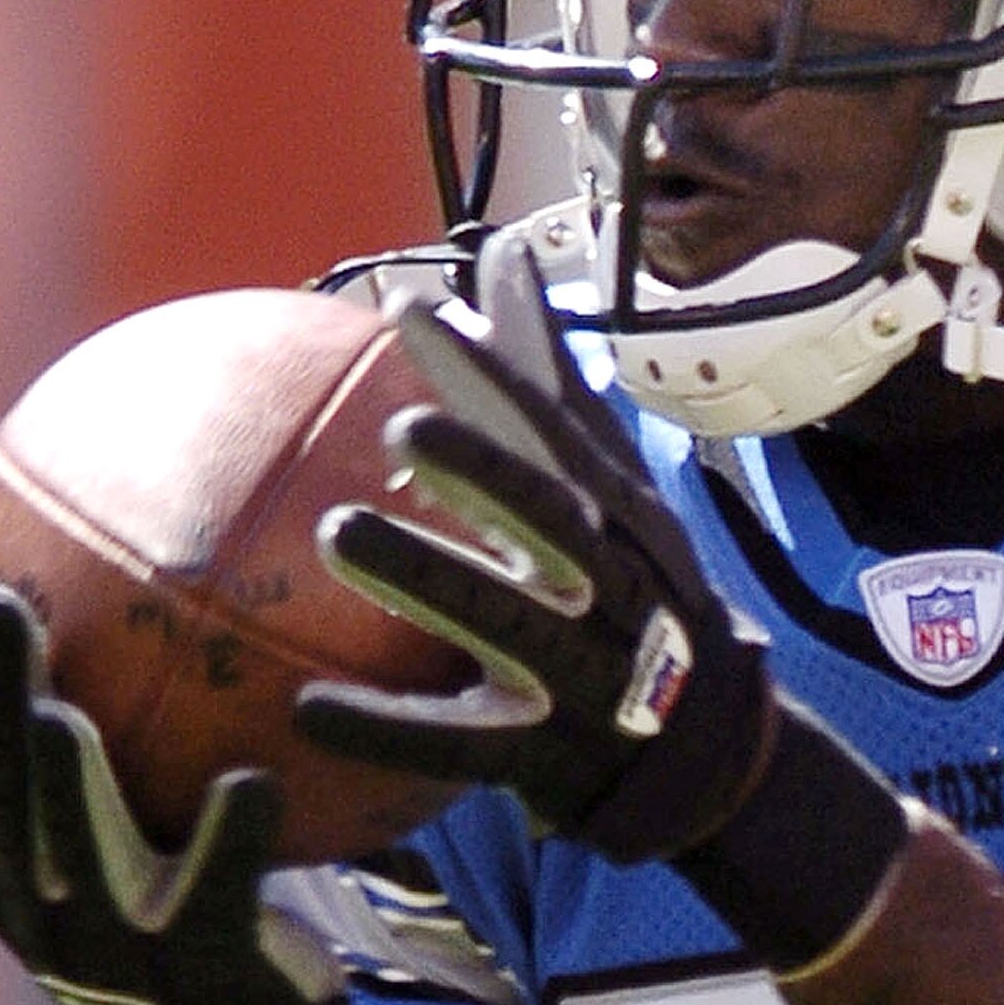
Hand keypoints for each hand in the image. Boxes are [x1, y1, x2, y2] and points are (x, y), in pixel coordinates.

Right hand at [0, 562, 343, 1004]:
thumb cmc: (126, 913)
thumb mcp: (37, 840)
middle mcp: (38, 903)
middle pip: (10, 786)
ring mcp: (116, 937)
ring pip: (85, 847)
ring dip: (71, 781)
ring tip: (61, 709)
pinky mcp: (204, 955)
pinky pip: (219, 889)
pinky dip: (232, 838)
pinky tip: (251, 781)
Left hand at [297, 236, 775, 862]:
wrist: (697, 741)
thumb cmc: (628, 586)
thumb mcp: (605, 487)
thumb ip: (549, 380)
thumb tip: (504, 251)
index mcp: (616, 519)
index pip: (559, 433)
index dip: (495, 374)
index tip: (414, 311)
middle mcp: (609, 588)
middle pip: (553, 521)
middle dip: (488, 472)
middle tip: (403, 425)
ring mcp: (580, 672)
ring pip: (505, 622)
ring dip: (428, 579)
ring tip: (340, 536)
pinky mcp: (542, 753)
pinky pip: (458, 744)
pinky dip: (387, 731)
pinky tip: (306, 709)